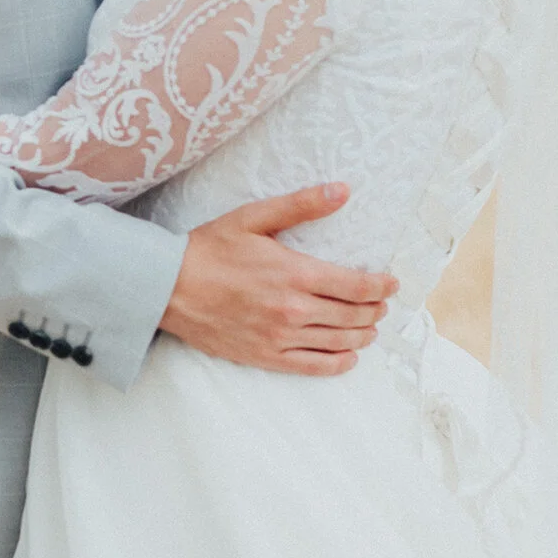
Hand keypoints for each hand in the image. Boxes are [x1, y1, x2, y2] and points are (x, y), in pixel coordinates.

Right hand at [157, 185, 396, 375]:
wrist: (166, 287)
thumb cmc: (209, 249)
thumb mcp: (254, 217)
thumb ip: (301, 205)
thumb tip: (342, 190)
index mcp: (296, 274)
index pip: (357, 285)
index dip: (381, 286)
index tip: (391, 283)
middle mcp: (294, 310)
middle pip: (353, 315)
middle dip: (375, 310)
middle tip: (382, 304)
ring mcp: (280, 337)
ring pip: (339, 342)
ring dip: (363, 335)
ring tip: (370, 328)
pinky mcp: (265, 356)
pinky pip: (313, 367)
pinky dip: (338, 364)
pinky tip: (348, 357)